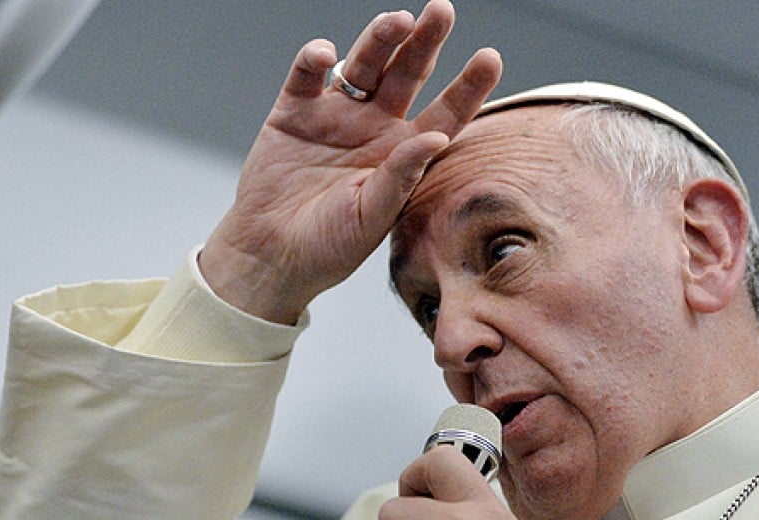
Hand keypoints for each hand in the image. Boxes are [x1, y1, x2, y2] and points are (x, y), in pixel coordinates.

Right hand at [199, 0, 500, 323]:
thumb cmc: (327, 247)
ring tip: (396, 21)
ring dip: (379, 38)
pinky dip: (314, 58)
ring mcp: (334, 116)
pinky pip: (307, 75)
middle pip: (407, 74)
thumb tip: (437, 139)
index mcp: (402, 155)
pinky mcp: (293, 112)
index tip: (489, 59)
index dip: (467, 87)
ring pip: (364, 64)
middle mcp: (374, 128)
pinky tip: (325, 54)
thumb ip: (402, 177)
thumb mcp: (371, 217)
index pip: (444, 114)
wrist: (269, 255)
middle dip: (425, 42)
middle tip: (442, 11)